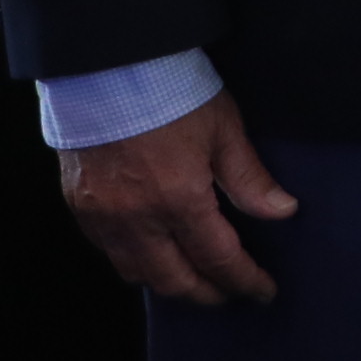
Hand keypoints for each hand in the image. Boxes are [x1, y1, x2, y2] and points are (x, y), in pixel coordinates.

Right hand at [61, 94, 294, 306]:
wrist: (105, 66)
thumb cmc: (169, 91)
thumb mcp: (224, 129)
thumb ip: (249, 178)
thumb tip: (282, 211)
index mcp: (178, 200)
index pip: (217, 259)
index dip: (243, 280)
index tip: (263, 292)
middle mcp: (135, 219)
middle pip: (172, 281)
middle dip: (206, 294)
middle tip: (230, 294)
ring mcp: (102, 216)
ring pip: (135, 273)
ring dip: (168, 283)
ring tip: (195, 279)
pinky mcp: (79, 206)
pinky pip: (108, 251)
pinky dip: (135, 261)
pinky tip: (154, 252)